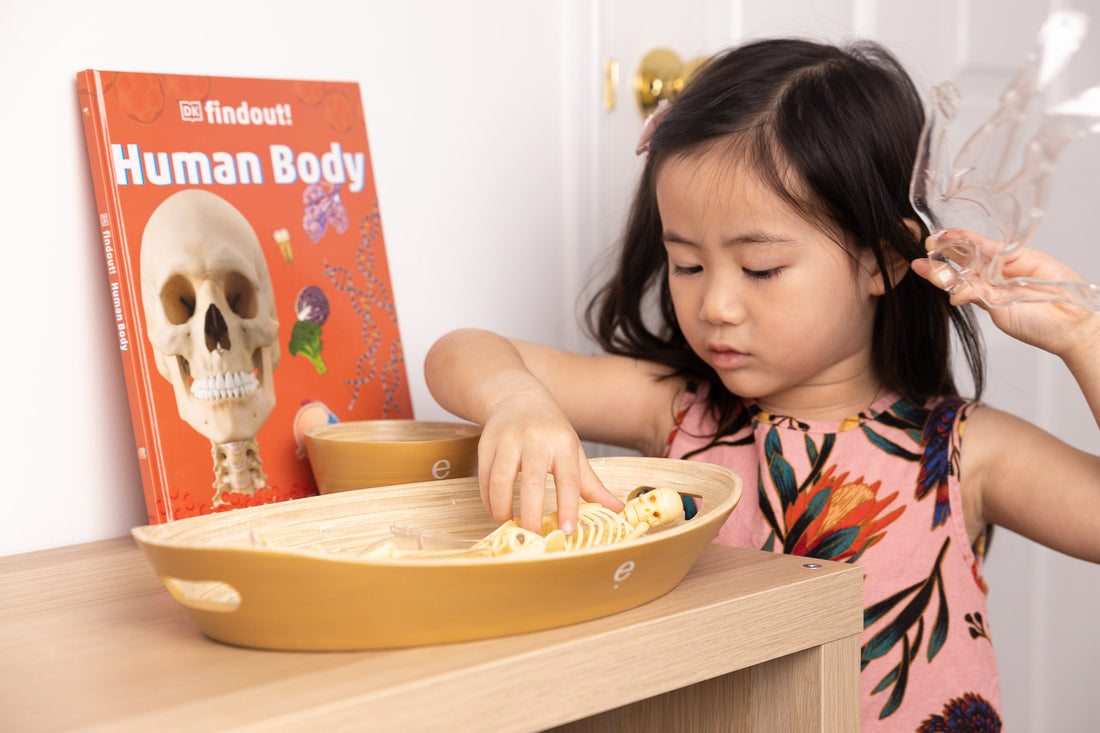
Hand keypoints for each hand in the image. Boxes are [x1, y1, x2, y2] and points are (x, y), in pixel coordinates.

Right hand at [477, 381, 622, 534]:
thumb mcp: (574, 451)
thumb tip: (616, 509)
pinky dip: (488, 500)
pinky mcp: (487, 444)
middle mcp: (535, 440)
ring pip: (500, 480)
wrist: (517, 397)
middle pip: (531, 482)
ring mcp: (508, 441)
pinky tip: (496, 511)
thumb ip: (591, 483)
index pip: (568, 479)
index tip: (567, 530)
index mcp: (562, 443)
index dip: (568, 506)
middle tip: (534, 537)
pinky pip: (484, 478)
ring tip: (510, 525)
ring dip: (503, 508)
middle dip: (530, 514)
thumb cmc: (550, 429)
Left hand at [911, 228, 1099, 359]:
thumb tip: (953, 295)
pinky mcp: (1022, 254)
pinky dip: (978, 241)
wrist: (1070, 324)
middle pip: (962, 259)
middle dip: (943, 251)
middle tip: (924, 244)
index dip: (937, 271)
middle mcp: (991, 277)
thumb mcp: (1000, 312)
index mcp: (981, 293)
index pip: (954, 279)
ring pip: (976, 249)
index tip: (917, 264)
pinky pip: (996, 246)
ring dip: (956, 242)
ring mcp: (1005, 265)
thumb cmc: (1036, 325)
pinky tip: (961, 238)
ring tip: (936, 237)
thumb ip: (979, 298)